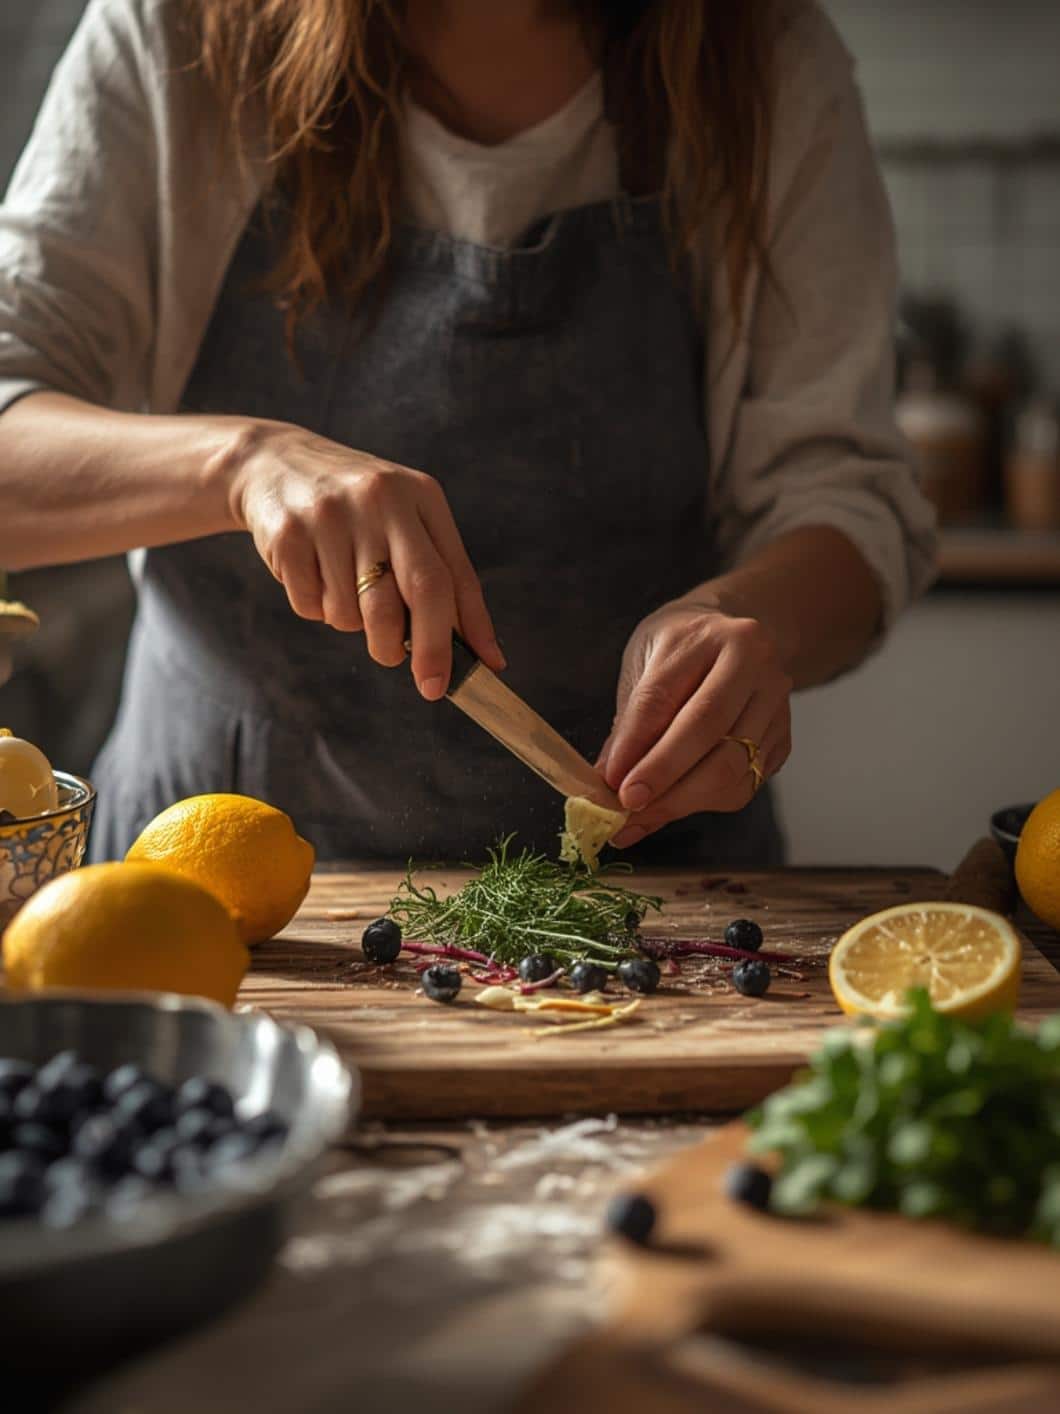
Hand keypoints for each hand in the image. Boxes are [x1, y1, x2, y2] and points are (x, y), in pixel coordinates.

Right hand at [226, 421, 504, 697]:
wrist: (274, 462)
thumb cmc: (359, 509)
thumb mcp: (409, 524)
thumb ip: (448, 583)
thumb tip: (486, 656)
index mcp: (421, 497)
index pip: (449, 579)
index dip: (457, 637)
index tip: (450, 683)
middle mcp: (380, 500)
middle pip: (412, 595)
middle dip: (417, 649)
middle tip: (404, 666)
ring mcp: (331, 515)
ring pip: (354, 613)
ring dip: (352, 623)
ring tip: (344, 589)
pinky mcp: (288, 533)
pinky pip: (311, 606)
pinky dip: (315, 608)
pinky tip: (313, 574)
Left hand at [597, 600, 792, 846]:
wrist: (733, 638)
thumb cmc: (679, 651)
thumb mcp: (644, 665)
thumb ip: (629, 722)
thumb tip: (607, 780)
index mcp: (708, 636)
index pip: (665, 695)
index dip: (636, 744)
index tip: (612, 782)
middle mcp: (753, 663)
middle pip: (708, 729)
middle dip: (663, 776)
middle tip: (627, 806)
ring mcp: (776, 701)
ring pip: (731, 766)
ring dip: (681, 801)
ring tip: (640, 818)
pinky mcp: (784, 736)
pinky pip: (745, 784)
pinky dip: (704, 804)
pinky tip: (672, 807)